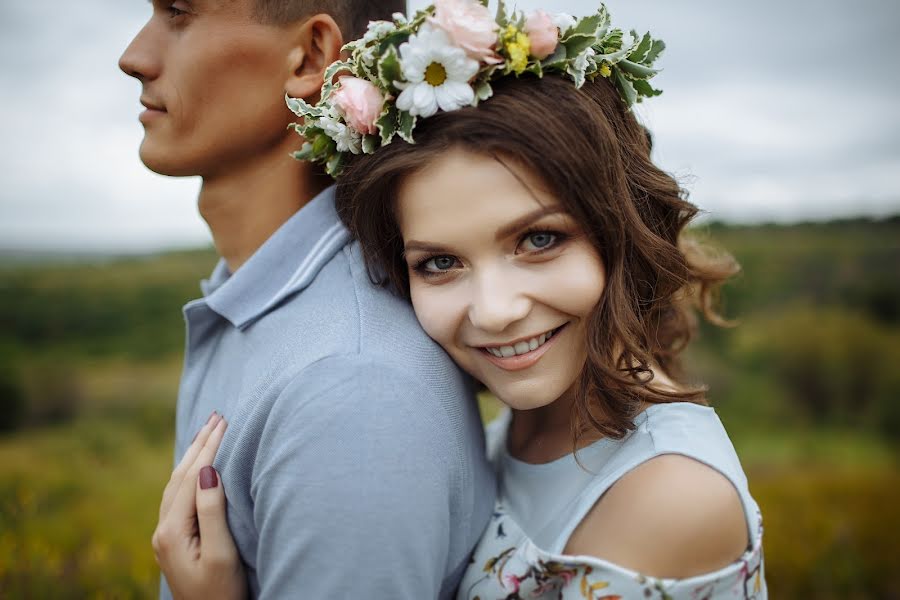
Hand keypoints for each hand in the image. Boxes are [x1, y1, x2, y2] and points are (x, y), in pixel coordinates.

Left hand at [152, 412, 246, 599]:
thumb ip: (212, 510)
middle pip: (181, 475)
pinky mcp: (173, 540)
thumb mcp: (222, 553)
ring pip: (177, 484)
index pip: (192, 477)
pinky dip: (189, 473)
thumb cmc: (223, 592)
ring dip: (193, 455)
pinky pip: (178, 495)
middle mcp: (163, 530)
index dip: (209, 447)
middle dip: (200, 444)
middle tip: (217, 415)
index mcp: (172, 530)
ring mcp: (166, 536)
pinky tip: (196, 468)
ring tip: (206, 432)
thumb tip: (207, 470)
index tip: (225, 421)